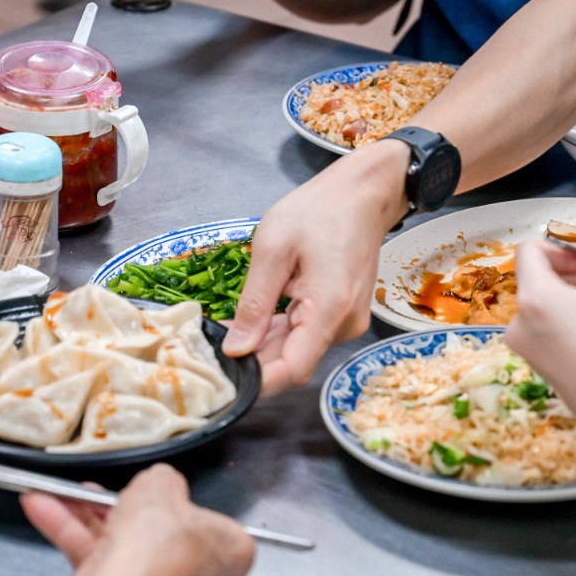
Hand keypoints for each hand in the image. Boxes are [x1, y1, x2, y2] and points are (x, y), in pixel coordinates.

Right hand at [20, 465, 253, 575]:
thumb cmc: (156, 552)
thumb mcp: (161, 485)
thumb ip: (163, 477)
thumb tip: (161, 480)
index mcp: (233, 552)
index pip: (208, 519)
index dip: (179, 502)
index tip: (159, 493)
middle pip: (162, 533)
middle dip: (126, 508)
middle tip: (108, 491)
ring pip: (126, 547)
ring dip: (90, 516)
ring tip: (65, 494)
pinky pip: (103, 563)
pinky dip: (74, 535)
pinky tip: (49, 510)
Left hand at [223, 140, 409, 393]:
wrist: (363, 193)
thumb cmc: (320, 210)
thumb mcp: (273, 248)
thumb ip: (254, 303)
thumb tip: (236, 349)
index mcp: (329, 309)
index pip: (293, 371)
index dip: (257, 381)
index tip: (224, 376)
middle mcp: (344, 324)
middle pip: (293, 362)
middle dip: (253, 359)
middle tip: (212, 345)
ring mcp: (347, 321)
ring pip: (298, 349)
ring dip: (264, 343)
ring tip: (230, 323)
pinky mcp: (344, 314)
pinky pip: (307, 334)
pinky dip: (280, 330)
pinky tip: (257, 316)